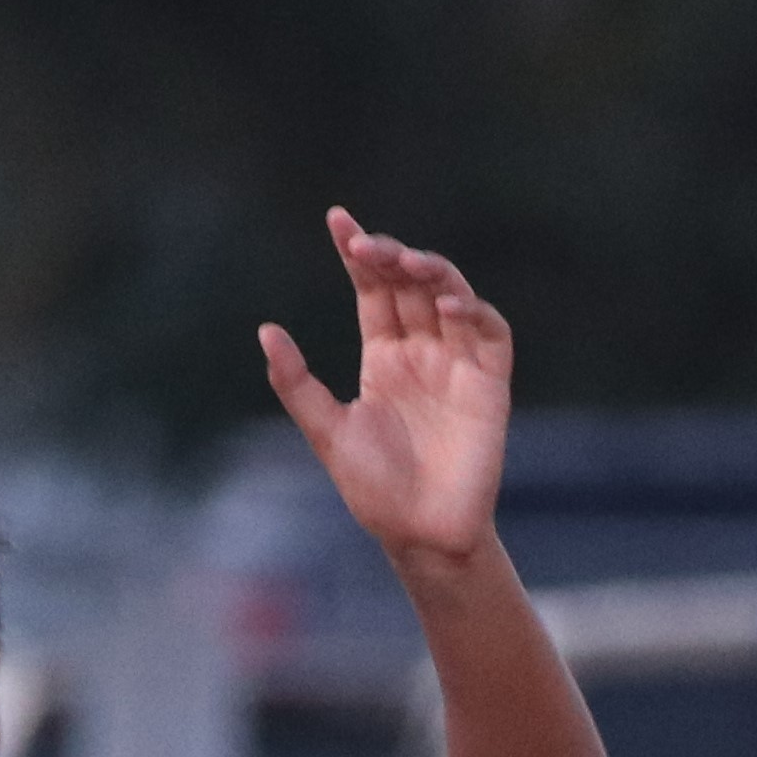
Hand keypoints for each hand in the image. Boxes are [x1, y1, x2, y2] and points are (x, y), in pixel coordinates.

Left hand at [260, 209, 512, 576]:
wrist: (420, 535)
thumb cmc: (374, 490)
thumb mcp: (327, 432)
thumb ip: (297, 384)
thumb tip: (266, 330)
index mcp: (382, 358)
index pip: (372, 291)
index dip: (358, 255)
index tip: (338, 220)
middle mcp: (421, 351)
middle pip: (408, 283)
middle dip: (389, 256)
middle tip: (364, 243)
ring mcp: (457, 363)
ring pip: (449, 294)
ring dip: (430, 271)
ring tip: (402, 262)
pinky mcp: (490, 382)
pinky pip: (489, 332)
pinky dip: (472, 311)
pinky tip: (446, 305)